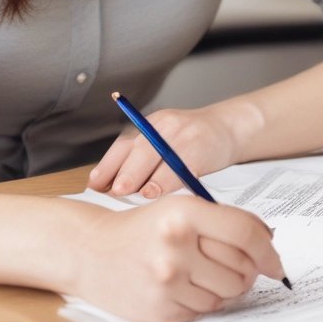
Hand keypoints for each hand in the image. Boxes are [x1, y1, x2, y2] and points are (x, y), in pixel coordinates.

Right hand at [69, 196, 283, 321]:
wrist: (92, 251)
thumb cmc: (143, 227)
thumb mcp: (180, 208)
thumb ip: (223, 220)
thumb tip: (268, 240)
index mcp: (182, 213)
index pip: (244, 232)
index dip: (268, 249)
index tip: (276, 261)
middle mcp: (175, 246)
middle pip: (242, 267)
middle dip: (249, 269)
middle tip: (240, 265)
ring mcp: (167, 280)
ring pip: (228, 293)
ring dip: (228, 286)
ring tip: (208, 273)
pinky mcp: (162, 308)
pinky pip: (205, 310)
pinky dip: (204, 300)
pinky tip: (186, 285)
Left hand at [88, 102, 258, 197]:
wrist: (228, 128)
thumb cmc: (190, 142)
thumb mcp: (163, 141)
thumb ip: (140, 160)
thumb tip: (112, 189)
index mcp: (148, 125)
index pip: (123, 145)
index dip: (107, 165)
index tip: (95, 185)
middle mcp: (163, 126)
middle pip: (139, 149)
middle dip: (125, 172)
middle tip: (115, 192)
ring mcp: (182, 136)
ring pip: (160, 157)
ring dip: (146, 179)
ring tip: (136, 196)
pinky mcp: (200, 148)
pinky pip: (182, 167)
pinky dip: (170, 182)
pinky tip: (161, 193)